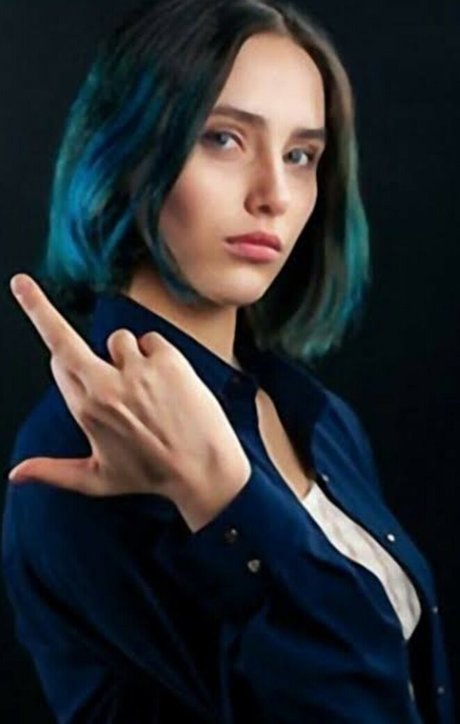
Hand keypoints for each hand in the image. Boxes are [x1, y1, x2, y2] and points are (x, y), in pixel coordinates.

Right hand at [8, 274, 250, 514]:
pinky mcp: (167, 360)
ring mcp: (137, 371)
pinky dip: (155, 354)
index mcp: (86, 411)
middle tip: (22, 284)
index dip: (56, 351)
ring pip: (117, 339)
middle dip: (38, 307)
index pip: (56, 363)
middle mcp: (106, 387)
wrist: (204, 471)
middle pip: (62, 338)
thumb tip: (15, 474)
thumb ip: (52, 471)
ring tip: (146, 388)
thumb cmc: (153, 476)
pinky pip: (150, 340)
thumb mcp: (97, 479)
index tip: (22, 307)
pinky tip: (166, 382)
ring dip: (126, 355)